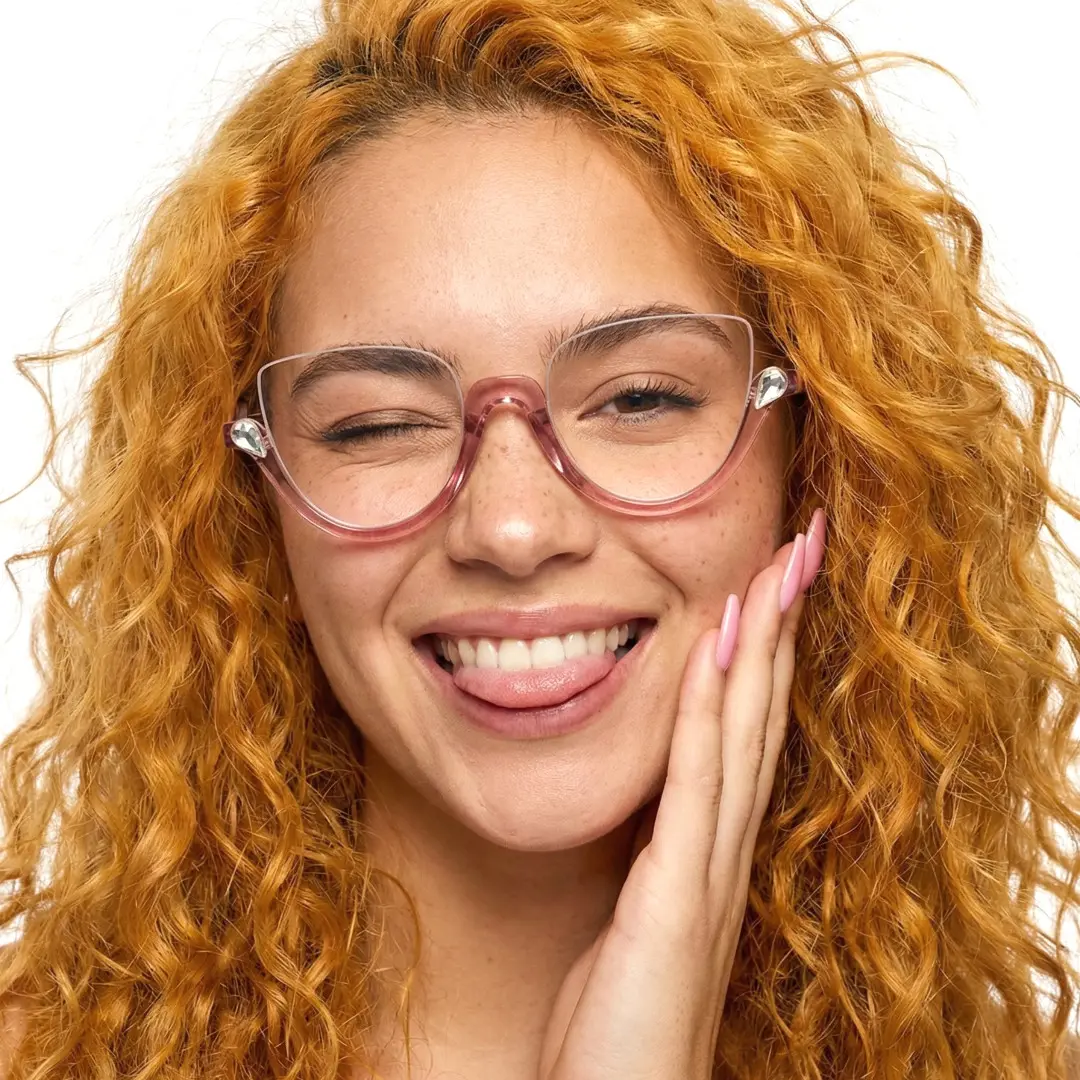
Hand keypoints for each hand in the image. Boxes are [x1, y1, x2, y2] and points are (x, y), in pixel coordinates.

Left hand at [537, 510, 827, 1079]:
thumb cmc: (613, 1029)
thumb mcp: (631, 921)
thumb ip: (649, 860)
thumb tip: (646, 803)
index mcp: (711, 851)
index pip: (747, 732)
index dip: (768, 653)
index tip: (777, 580)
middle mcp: (723, 851)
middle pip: (762, 716)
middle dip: (784, 625)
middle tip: (805, 543)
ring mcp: (707, 872)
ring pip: (742, 735)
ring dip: (761, 645)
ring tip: (778, 567)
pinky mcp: (675, 899)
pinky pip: (693, 782)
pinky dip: (705, 708)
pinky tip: (715, 648)